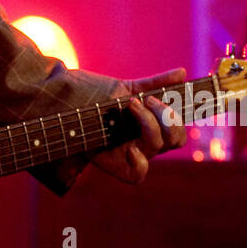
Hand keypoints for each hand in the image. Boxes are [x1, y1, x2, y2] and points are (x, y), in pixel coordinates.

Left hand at [90, 67, 186, 184]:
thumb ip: (154, 84)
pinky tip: (131, 148)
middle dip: (168, 117)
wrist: (64, 107)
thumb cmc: (95, 99)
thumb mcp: (126, 88)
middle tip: (149, 99)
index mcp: (152, 127)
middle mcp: (145, 142)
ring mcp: (133, 155)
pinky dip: (140, 162)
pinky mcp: (117, 166)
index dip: (182, 117)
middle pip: (175, 139)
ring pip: (157, 146)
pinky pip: (138, 174)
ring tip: (131, 105)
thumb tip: (182, 72)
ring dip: (149, 123)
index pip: (178, 130)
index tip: (175, 96)